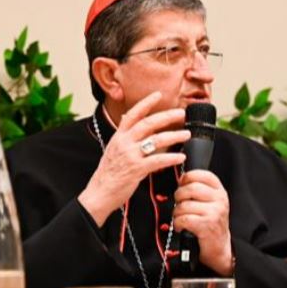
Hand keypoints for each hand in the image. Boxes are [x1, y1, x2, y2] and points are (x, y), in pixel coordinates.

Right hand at [78, 91, 189, 225]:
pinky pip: (158, 160)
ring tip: (187, 134)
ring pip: (156, 140)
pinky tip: (181, 157)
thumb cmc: (108, 172)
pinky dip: (171, 158)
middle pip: (148, 123)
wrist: (99, 192)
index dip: (146, 103)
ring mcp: (130, 155)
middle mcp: (124, 142)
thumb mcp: (113, 148)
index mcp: (119, 136)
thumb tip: (128, 115)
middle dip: (167, 116)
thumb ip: (123, 133)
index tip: (158, 94)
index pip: (133, 114)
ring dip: (174, 136)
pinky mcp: (136, 169)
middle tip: (182, 112)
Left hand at [173, 169, 233, 274]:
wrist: (219, 245)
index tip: (182, 185)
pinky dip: (178, 224)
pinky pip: (184, 219)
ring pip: (184, 205)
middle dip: (179, 196)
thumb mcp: (211, 201)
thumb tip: (181, 179)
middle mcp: (220, 200)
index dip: (187, 178)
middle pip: (190, 188)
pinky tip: (182, 227)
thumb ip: (200, 189)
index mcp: (220, 191)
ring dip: (177, 213)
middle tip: (180, 204)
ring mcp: (215, 212)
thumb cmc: (210, 222)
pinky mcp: (207, 225)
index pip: (201, 175)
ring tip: (181, 218)